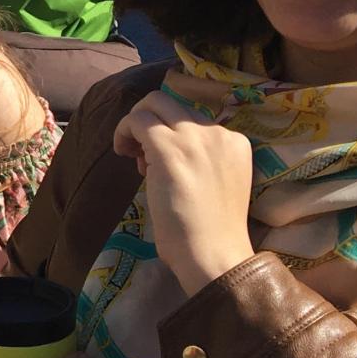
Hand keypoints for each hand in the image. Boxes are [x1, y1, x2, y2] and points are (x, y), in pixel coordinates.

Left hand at [111, 89, 256, 296]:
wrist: (214, 255)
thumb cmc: (210, 231)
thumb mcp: (214, 182)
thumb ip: (197, 159)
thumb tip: (156, 147)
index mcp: (234, 142)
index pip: (192, 118)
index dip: (170, 134)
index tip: (161, 162)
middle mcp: (218, 133)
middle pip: (171, 102)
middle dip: (149, 120)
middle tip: (139, 153)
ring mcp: (195, 138)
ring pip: (154, 102)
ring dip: (135, 124)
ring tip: (133, 157)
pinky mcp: (169, 149)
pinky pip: (137, 119)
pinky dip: (123, 131)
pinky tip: (122, 153)